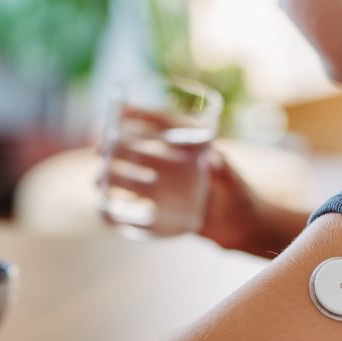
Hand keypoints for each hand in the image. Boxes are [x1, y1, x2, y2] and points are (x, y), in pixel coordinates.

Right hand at [100, 108, 267, 249]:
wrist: (243, 229)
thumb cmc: (243, 200)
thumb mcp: (235, 185)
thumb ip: (225, 172)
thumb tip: (213, 159)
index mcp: (193, 143)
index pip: (164, 121)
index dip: (140, 113)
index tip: (118, 111)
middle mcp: (175, 159)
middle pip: (139, 144)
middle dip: (115, 143)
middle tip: (98, 148)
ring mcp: (166, 181)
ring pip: (132, 171)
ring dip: (112, 174)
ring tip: (98, 182)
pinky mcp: (163, 204)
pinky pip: (136, 201)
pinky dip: (120, 204)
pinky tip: (104, 208)